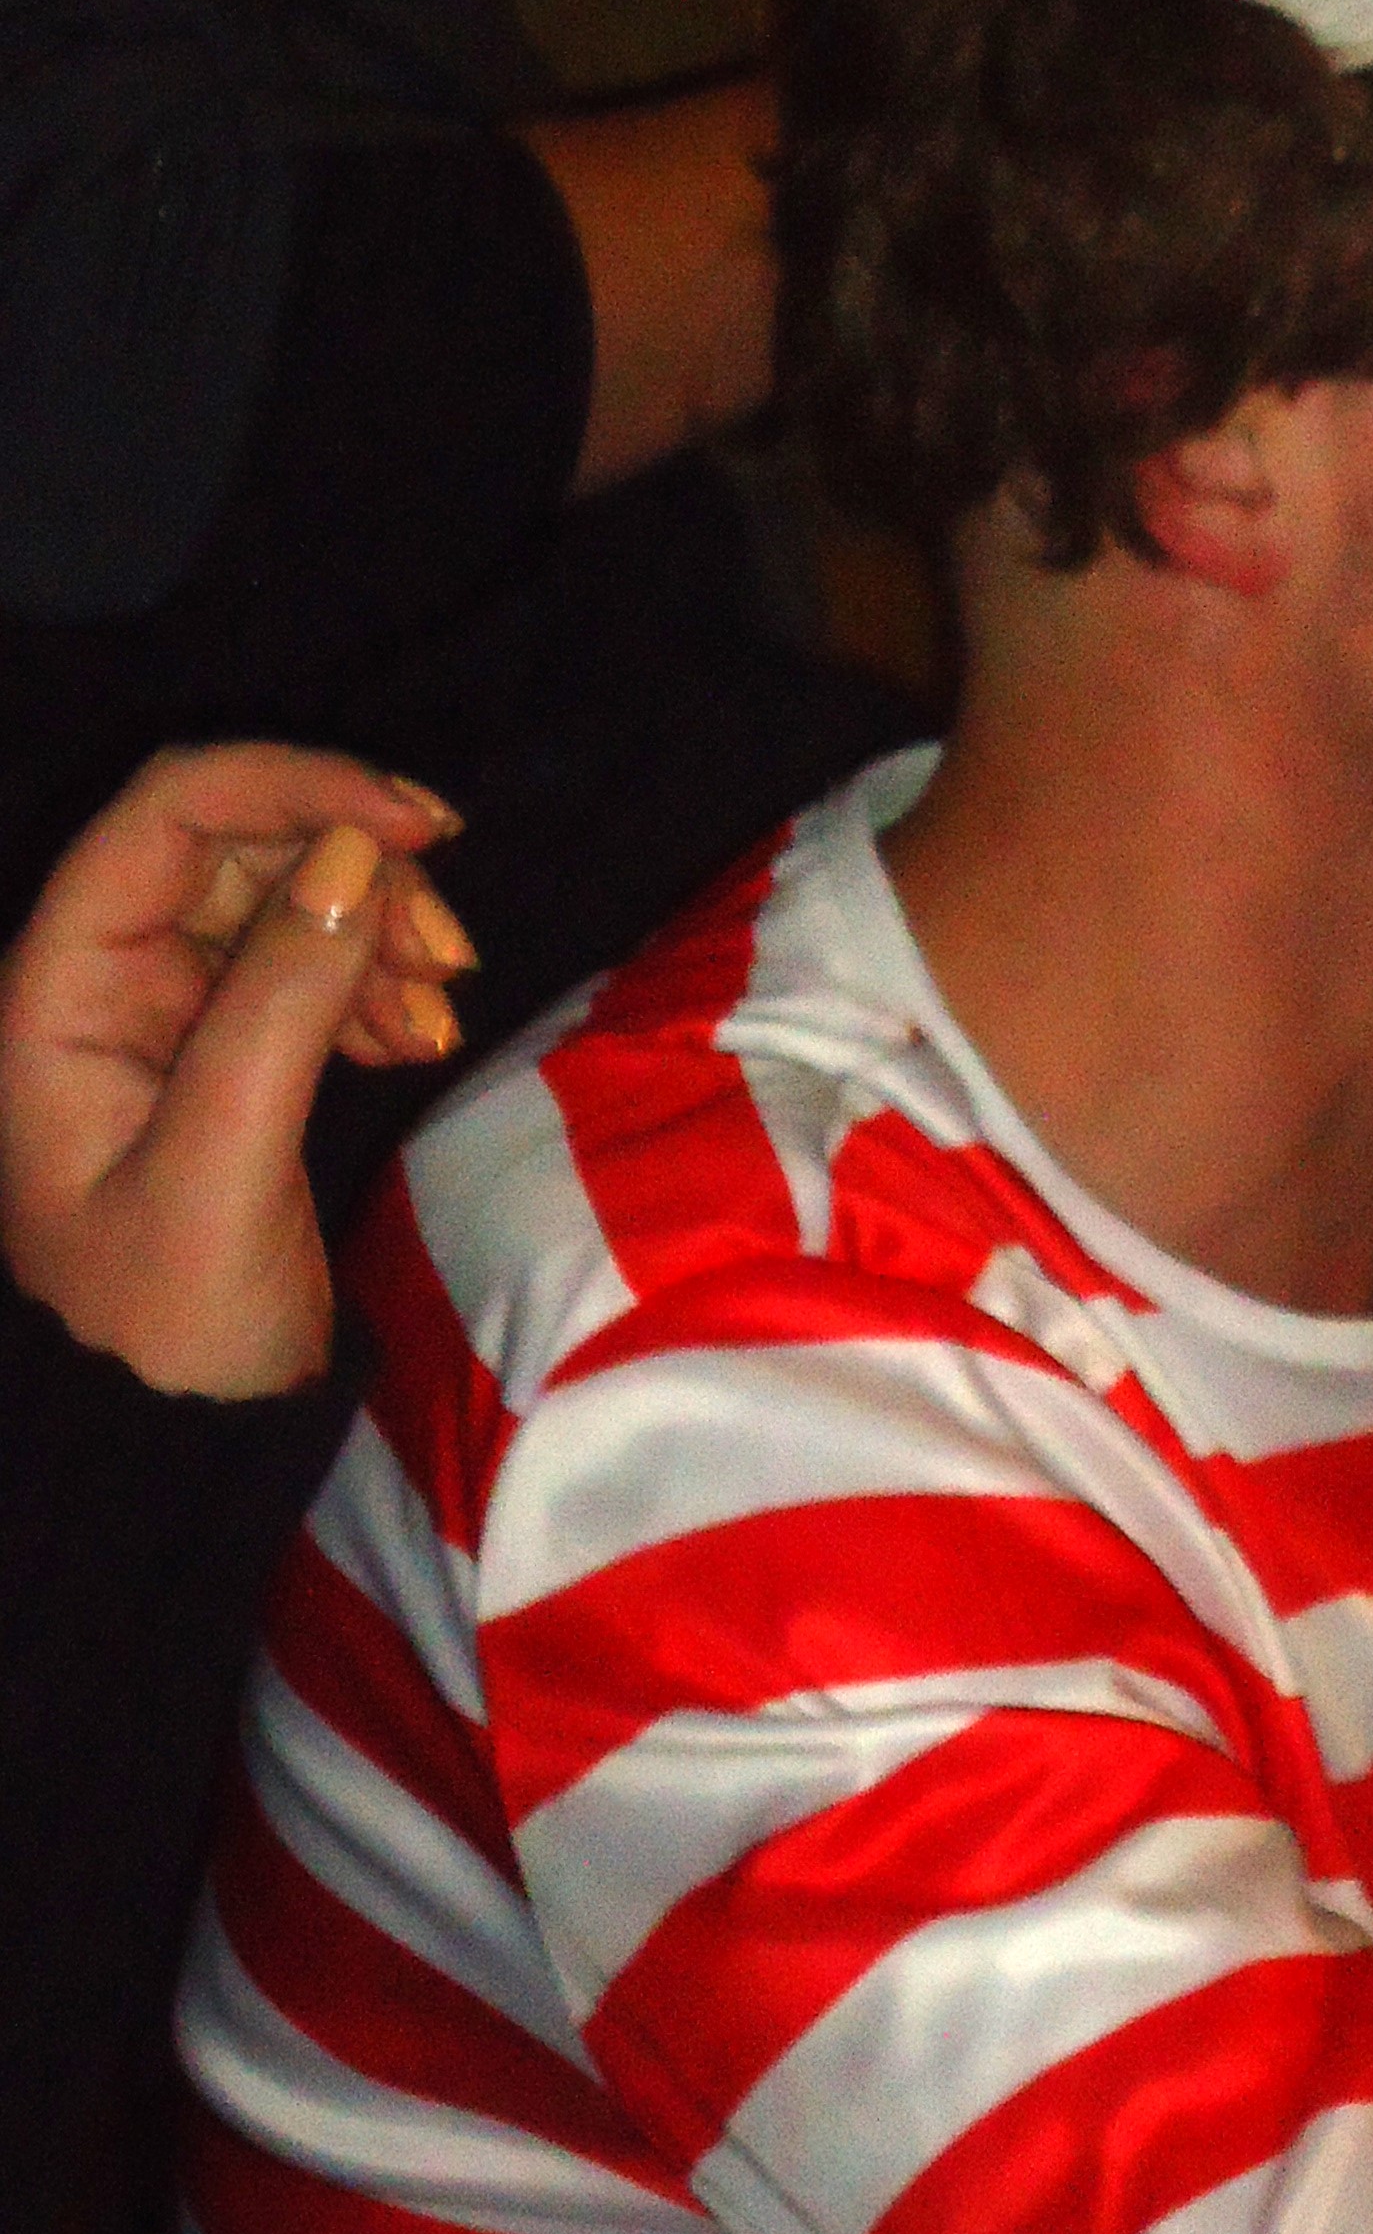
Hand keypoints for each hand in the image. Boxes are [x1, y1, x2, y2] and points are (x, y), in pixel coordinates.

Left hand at [0, 748, 469, 1399]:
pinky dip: (377, 982)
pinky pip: (310, 965)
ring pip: (287, 897)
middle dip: (356, 871)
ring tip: (440, 1010)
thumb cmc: (168, 1329)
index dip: (296, 787)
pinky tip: (420, 1038)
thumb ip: (280, 1003)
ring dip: (380, 929)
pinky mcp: (228, 1057)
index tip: (423, 827)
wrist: (175, 1446)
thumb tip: (355, 852)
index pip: (169, 815)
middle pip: (241, 845)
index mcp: (60, 991)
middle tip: (451, 951)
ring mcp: (167, 1018)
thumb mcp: (223, 1169)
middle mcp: (105, 982)